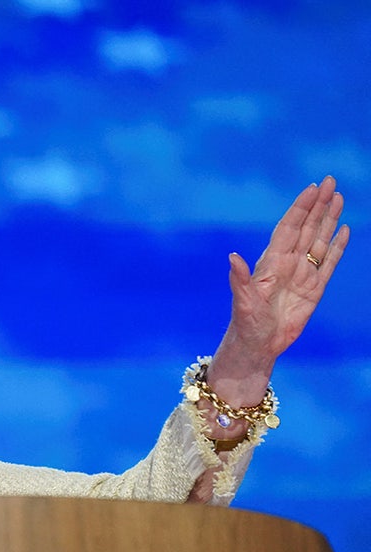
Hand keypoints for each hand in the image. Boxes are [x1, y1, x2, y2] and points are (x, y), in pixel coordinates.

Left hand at [209, 176, 349, 408]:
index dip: (300, 208)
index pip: (289, 228)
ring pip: (319, 240)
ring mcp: (303, 274)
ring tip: (339, 197)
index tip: (313, 188)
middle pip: (307, 227)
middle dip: (318, 205)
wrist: (258, 345)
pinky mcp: (315, 289)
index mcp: (271, 262)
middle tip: (332, 181)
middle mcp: (288, 263)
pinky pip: (328, 262)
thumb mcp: (242, 302)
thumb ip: (240, 279)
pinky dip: (337, 246)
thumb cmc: (246, 324)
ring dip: (329, 219)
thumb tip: (232, 257)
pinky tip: (344, 230)